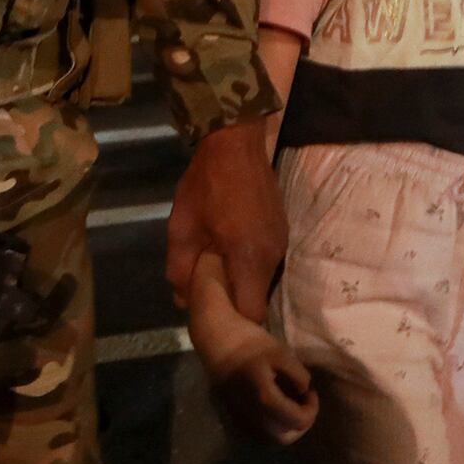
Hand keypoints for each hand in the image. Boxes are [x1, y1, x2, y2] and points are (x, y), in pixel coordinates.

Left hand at [165, 119, 286, 325]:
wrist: (236, 142)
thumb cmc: (205, 186)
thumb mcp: (182, 229)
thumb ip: (181, 270)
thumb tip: (184, 301)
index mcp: (251, 259)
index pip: (252, 314)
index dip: (232, 321)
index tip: (211, 316)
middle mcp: (274, 256)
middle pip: (258, 299)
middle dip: (233, 301)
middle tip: (206, 291)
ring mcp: (282, 242)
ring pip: (262, 280)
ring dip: (239, 280)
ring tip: (213, 268)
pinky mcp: (282, 230)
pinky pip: (264, 261)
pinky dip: (247, 264)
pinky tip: (227, 250)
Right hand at [190, 293, 316, 446]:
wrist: (216, 340)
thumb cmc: (250, 343)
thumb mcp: (283, 354)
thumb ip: (300, 377)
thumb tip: (304, 394)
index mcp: (265, 399)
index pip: (298, 421)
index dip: (312, 409)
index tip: (310, 391)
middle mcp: (250, 415)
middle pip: (283, 439)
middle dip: (297, 425)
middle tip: (301, 405)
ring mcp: (238, 418)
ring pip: (267, 438)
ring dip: (282, 428)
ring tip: (286, 406)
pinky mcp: (230, 416)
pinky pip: (254, 432)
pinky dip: (267, 426)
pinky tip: (270, 407)